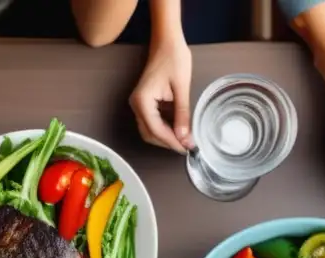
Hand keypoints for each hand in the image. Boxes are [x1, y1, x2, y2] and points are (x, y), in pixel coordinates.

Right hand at [129, 36, 193, 152]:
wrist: (167, 41)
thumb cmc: (174, 58)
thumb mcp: (181, 88)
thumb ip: (182, 115)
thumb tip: (184, 138)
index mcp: (142, 101)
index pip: (156, 130)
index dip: (172, 141)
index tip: (187, 148)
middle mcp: (136, 104)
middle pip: (150, 134)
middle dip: (168, 142)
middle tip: (187, 146)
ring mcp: (139, 104)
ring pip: (150, 130)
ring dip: (166, 137)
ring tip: (185, 139)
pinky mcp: (145, 102)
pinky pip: (152, 122)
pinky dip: (165, 129)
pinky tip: (179, 129)